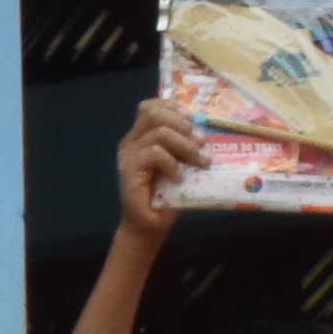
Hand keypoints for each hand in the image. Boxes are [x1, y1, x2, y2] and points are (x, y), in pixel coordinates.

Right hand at [112, 94, 204, 247]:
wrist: (147, 226)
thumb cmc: (166, 196)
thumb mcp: (179, 164)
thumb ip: (182, 145)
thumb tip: (204, 129)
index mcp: (140, 137)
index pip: (151, 106)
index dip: (173, 107)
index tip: (194, 121)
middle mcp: (131, 143)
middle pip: (154, 113)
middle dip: (183, 124)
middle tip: (202, 143)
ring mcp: (128, 156)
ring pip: (159, 132)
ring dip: (185, 145)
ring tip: (199, 161)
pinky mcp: (129, 170)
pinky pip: (155, 153)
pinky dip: (173, 164)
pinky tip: (180, 178)